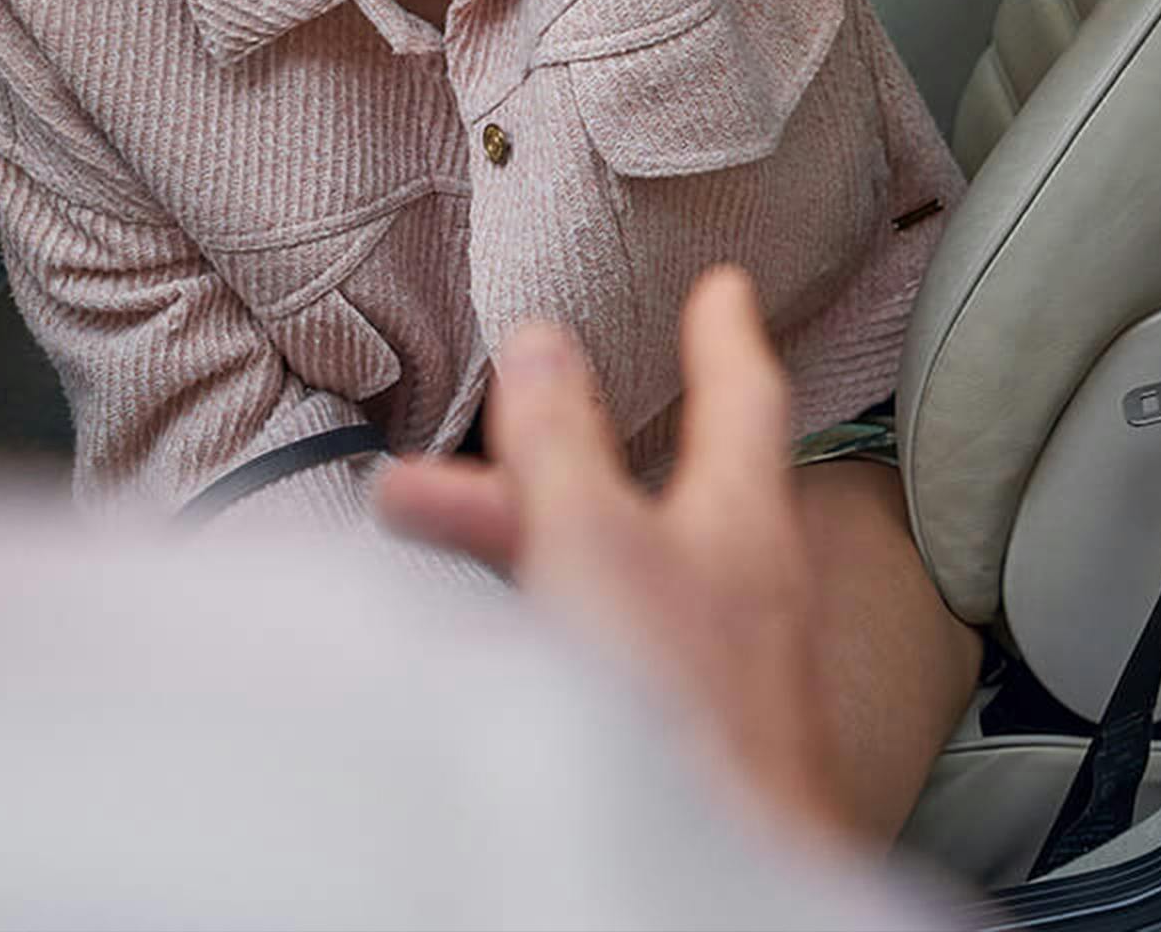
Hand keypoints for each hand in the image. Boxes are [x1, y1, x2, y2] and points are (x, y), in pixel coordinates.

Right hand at [374, 268, 840, 846]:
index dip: (723, 335)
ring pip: (616, 564)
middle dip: (543, 459)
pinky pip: (610, 634)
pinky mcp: (691, 726)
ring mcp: (722, 658)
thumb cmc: (675, 713)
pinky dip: (547, 608)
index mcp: (742, 517)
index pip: (744, 395)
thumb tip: (542, 340)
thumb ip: (562, 441)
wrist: (712, 873)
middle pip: (645, 488)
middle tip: (456, 445)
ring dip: (524, 537)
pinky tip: (494, 634)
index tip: (723, 289)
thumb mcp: (592, 542)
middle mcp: (743, 582)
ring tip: (416, 530)